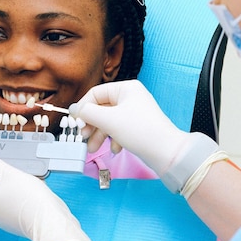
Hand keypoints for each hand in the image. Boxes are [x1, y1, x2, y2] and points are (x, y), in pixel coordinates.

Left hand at [0, 155, 99, 240]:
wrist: (48, 220)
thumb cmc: (27, 197)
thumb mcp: (7, 172)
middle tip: (10, 166)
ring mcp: (3, 219)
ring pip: (2, 195)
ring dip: (11, 183)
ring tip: (24, 176)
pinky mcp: (17, 221)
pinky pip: (14, 203)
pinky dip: (21, 194)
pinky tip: (33, 187)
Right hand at [70, 80, 188, 176]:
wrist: (166, 152)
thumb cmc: (141, 132)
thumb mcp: (109, 120)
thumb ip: (88, 113)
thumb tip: (73, 109)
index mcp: (126, 88)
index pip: (96, 93)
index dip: (83, 108)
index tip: (75, 122)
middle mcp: (131, 97)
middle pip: (101, 108)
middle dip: (91, 125)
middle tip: (83, 137)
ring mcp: (134, 113)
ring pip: (109, 121)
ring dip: (99, 135)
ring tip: (93, 148)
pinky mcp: (137, 127)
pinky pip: (119, 130)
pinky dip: (113, 139)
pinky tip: (116, 149)